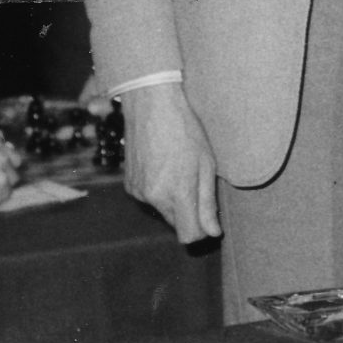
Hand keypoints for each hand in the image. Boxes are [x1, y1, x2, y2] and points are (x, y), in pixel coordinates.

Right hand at [120, 85, 220, 239]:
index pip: (188, 235)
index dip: (202, 231)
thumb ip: (207, 203)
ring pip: (162, 210)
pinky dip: (157, 190)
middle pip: (176, 223)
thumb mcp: (206, 165)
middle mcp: (154, 197)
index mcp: (177, 193)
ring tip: (177, 168)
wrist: (151, 106)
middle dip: (188, 212)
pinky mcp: (129, 185)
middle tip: (195, 182)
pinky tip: (162, 166)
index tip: (209, 219)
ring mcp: (138, 192)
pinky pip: (149, 198)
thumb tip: (213, 233)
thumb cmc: (185, 131)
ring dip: (172, 199)